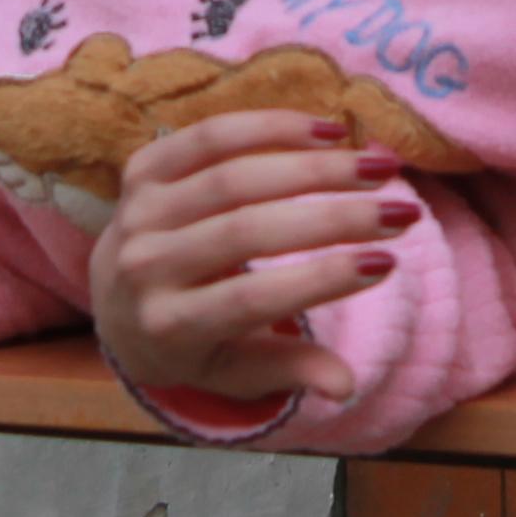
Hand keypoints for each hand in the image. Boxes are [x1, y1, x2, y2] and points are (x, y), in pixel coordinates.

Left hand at [88, 109, 418, 406]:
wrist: (113, 297)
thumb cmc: (194, 338)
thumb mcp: (236, 370)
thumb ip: (289, 372)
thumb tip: (346, 388)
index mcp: (169, 326)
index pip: (250, 300)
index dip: (319, 280)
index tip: (387, 262)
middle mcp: (145, 266)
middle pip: (246, 231)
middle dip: (333, 218)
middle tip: (402, 211)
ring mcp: (138, 212)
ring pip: (234, 177)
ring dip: (315, 167)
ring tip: (379, 167)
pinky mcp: (141, 168)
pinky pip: (211, 137)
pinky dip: (270, 127)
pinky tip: (328, 132)